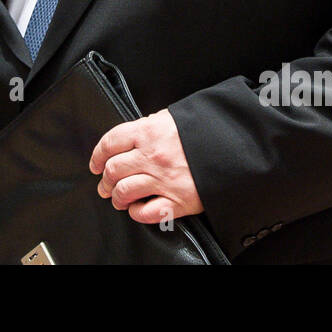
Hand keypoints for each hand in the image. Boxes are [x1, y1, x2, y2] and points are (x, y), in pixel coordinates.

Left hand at [89, 109, 203, 223]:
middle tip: (104, 184)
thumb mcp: (174, 118)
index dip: (97, 155)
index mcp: (148, 132)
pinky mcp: (177, 202)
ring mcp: (163, 180)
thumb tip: (133, 136)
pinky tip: (137, 209)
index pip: (110, 143)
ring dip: (116, 197)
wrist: (236, 147)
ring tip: (117, 199)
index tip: (95, 163)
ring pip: (123, 191)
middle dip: (104, 180)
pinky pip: (146, 213)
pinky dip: (136, 212)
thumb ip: (150, 126)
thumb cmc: (205, 131)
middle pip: (112, 170)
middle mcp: (152, 156)